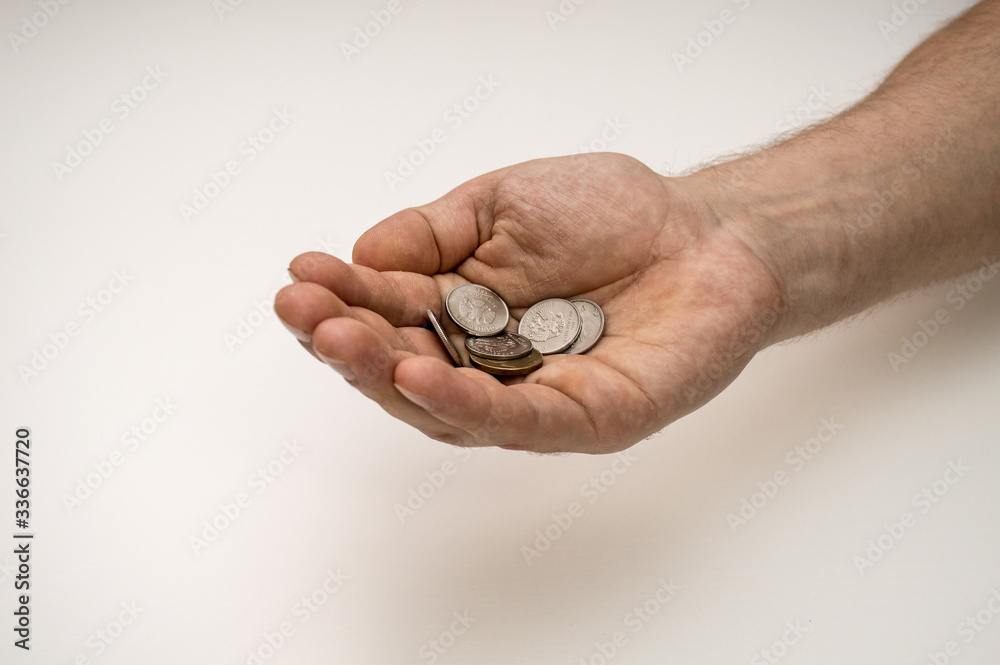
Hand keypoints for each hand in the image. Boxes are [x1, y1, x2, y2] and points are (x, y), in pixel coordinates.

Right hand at [274, 153, 784, 452]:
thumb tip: (363, 255)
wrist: (708, 231)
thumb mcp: (504, 202)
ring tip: (341, 343)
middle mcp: (489, 365)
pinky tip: (418, 377)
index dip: (342, 299)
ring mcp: (536, 399)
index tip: (300, 275)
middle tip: (304, 314)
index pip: (389, 315)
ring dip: (389, 378)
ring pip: (448, 408)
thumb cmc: (610, 215)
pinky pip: (521, 421)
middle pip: (404, 370)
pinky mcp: (589, 417)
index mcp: (464, 314)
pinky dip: (465, 404)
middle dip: (349, 343)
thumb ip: (435, 232)